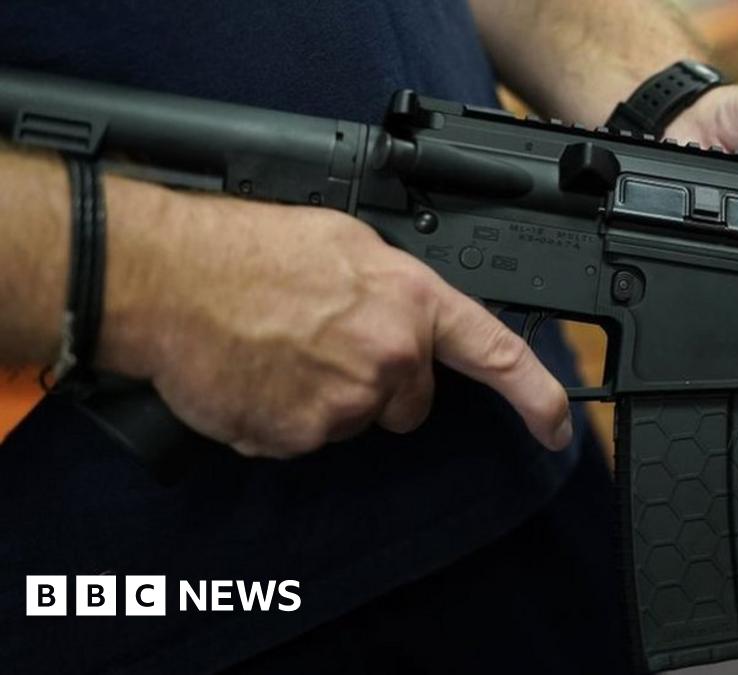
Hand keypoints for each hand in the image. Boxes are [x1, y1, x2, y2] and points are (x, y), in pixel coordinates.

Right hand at [96, 178, 571, 456]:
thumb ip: (393, 288)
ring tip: (280, 349)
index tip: (558, 426)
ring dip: (327, 397)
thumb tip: (406, 317)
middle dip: (381, 384)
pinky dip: (286, 416)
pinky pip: (305, 438)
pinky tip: (259, 374)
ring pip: (354, 420)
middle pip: (410, 402)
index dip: (537, 395)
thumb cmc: (246, 247)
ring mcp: (344, 404)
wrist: (167, 277)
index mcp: (410, 303)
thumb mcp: (346, 243)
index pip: (497, 354)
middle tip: (325, 343)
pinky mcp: (298, 438)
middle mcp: (389, 358)